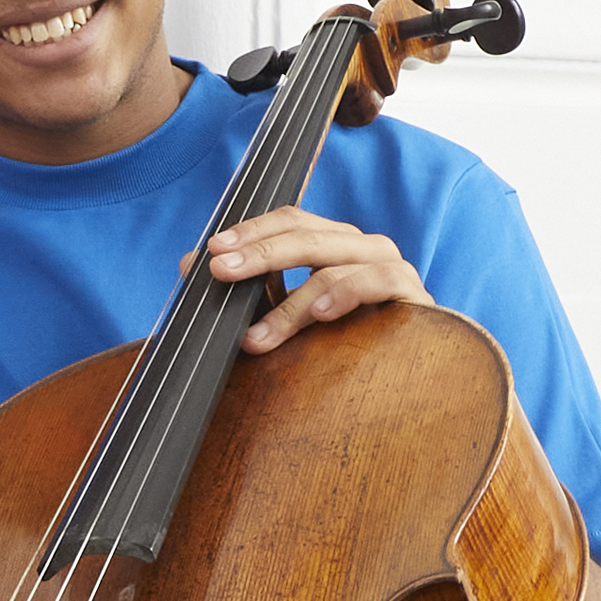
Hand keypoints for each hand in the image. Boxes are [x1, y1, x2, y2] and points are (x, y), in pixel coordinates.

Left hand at [194, 205, 429, 352]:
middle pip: (306, 234)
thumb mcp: (282, 314)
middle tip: (221, 274)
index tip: (212, 253)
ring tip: (256, 336)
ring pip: (334, 265)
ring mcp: (389, 266)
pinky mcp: (413, 294)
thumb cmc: (341, 343)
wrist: (409, 380)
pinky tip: (321, 312)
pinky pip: (380, 281)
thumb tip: (187, 264)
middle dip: (258, 255)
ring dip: (290, 302)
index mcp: (332, 243)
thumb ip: (245, 289)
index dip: (250, 232)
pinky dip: (347, 293)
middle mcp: (360, 246)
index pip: (289, 220)